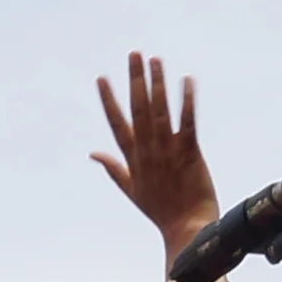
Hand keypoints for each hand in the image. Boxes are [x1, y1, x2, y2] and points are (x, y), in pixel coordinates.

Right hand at [92, 52, 218, 258]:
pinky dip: (186, 101)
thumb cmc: (160, 209)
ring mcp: (167, 150)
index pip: (116, 122)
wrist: (186, 226)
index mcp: (131, 157)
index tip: (101, 78)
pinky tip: (186, 81)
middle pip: (137, 108)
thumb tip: (92, 153)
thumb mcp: (129, 188)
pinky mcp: (189, 152)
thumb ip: (112, 167)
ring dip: (157, 83)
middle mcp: (146, 149)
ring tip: (155, 59)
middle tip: (133, 55)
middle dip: (134, 79)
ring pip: (158, 110)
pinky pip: (186, 122)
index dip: (108, 99)